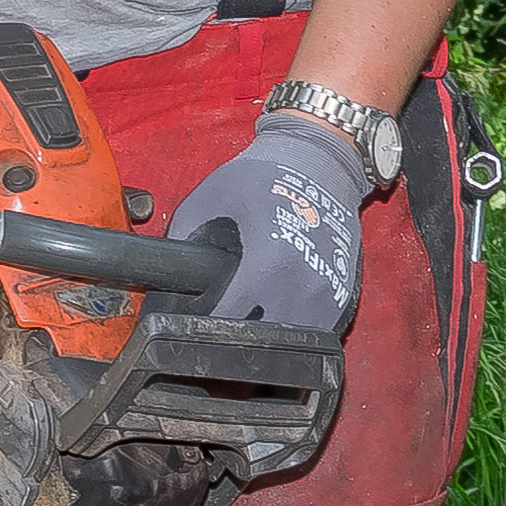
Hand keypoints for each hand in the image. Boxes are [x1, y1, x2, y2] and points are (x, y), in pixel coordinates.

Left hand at [151, 111, 370, 339]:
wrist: (320, 160)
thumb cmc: (264, 175)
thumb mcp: (206, 201)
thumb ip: (183, 244)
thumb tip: (163, 284)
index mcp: (267, 264)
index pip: (229, 323)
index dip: (202, 332)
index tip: (189, 329)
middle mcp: (303, 285)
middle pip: (261, 344)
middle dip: (234, 343)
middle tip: (216, 329)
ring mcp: (328, 294)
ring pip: (290, 344)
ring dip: (266, 342)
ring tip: (245, 325)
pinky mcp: (342, 295)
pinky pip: (313, 331)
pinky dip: (291, 330)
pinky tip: (273, 314)